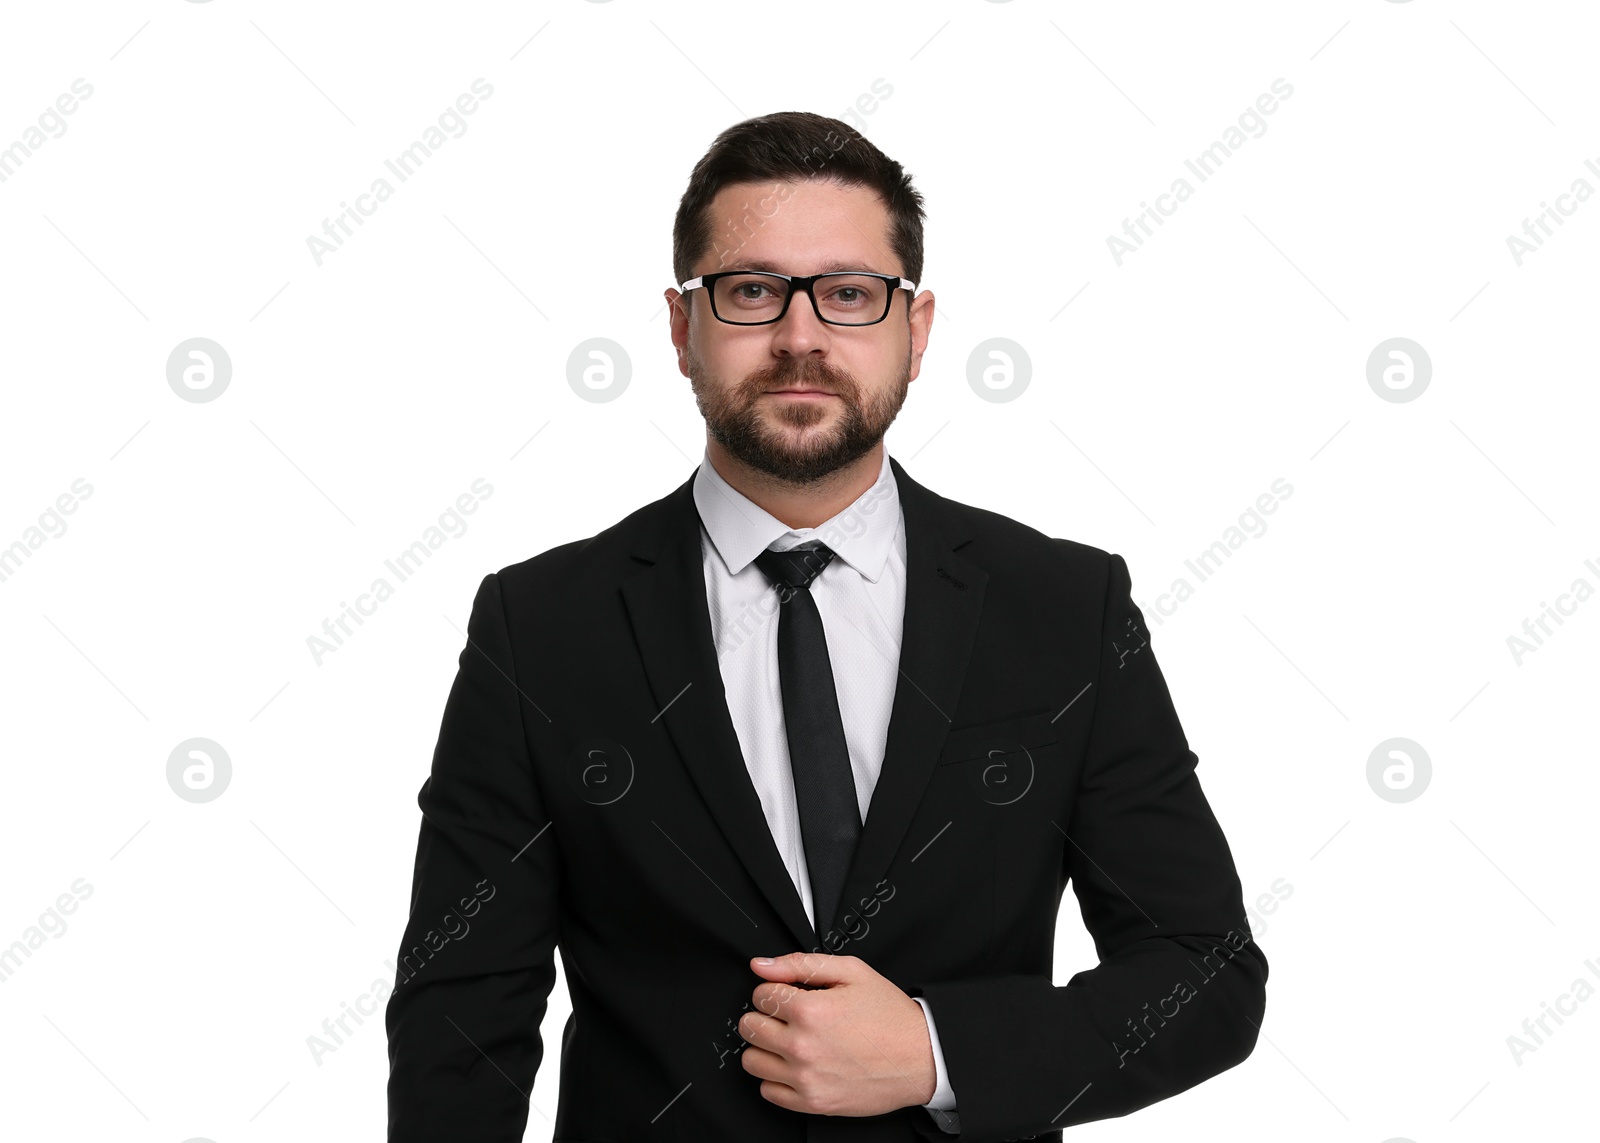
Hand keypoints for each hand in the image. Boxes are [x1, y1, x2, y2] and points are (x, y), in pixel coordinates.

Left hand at [739, 952, 935, 1116]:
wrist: (921, 1058)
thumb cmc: (890, 1016)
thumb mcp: (852, 972)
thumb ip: (800, 964)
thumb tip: (761, 965)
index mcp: (811, 1010)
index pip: (760, 995)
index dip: (775, 990)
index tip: (790, 995)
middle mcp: (803, 1046)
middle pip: (749, 1027)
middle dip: (765, 1016)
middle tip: (788, 1017)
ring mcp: (806, 1078)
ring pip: (752, 1061)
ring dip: (765, 1048)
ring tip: (790, 1041)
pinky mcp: (812, 1103)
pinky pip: (768, 1091)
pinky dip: (777, 1078)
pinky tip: (797, 1065)